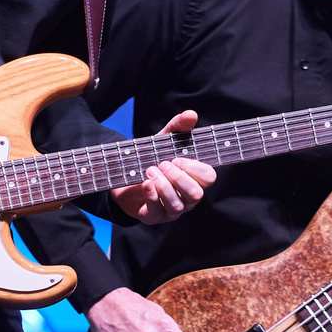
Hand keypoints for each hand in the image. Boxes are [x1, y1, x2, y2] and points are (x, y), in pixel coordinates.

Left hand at [112, 110, 217, 225]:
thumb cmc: (151, 159)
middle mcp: (186, 197)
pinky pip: (157, 212)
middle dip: (179, 178)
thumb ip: (178, 127)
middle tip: (162, 164)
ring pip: (177, 205)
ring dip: (163, 186)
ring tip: (149, 170)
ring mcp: (170, 210)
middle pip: (196, 195)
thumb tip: (191, 114)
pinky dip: (152, 196)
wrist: (123, 176)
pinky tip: (146, 183)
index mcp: (193, 179)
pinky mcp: (152, 217)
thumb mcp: (164, 141)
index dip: (195, 168)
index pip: (208, 177)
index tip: (178, 157)